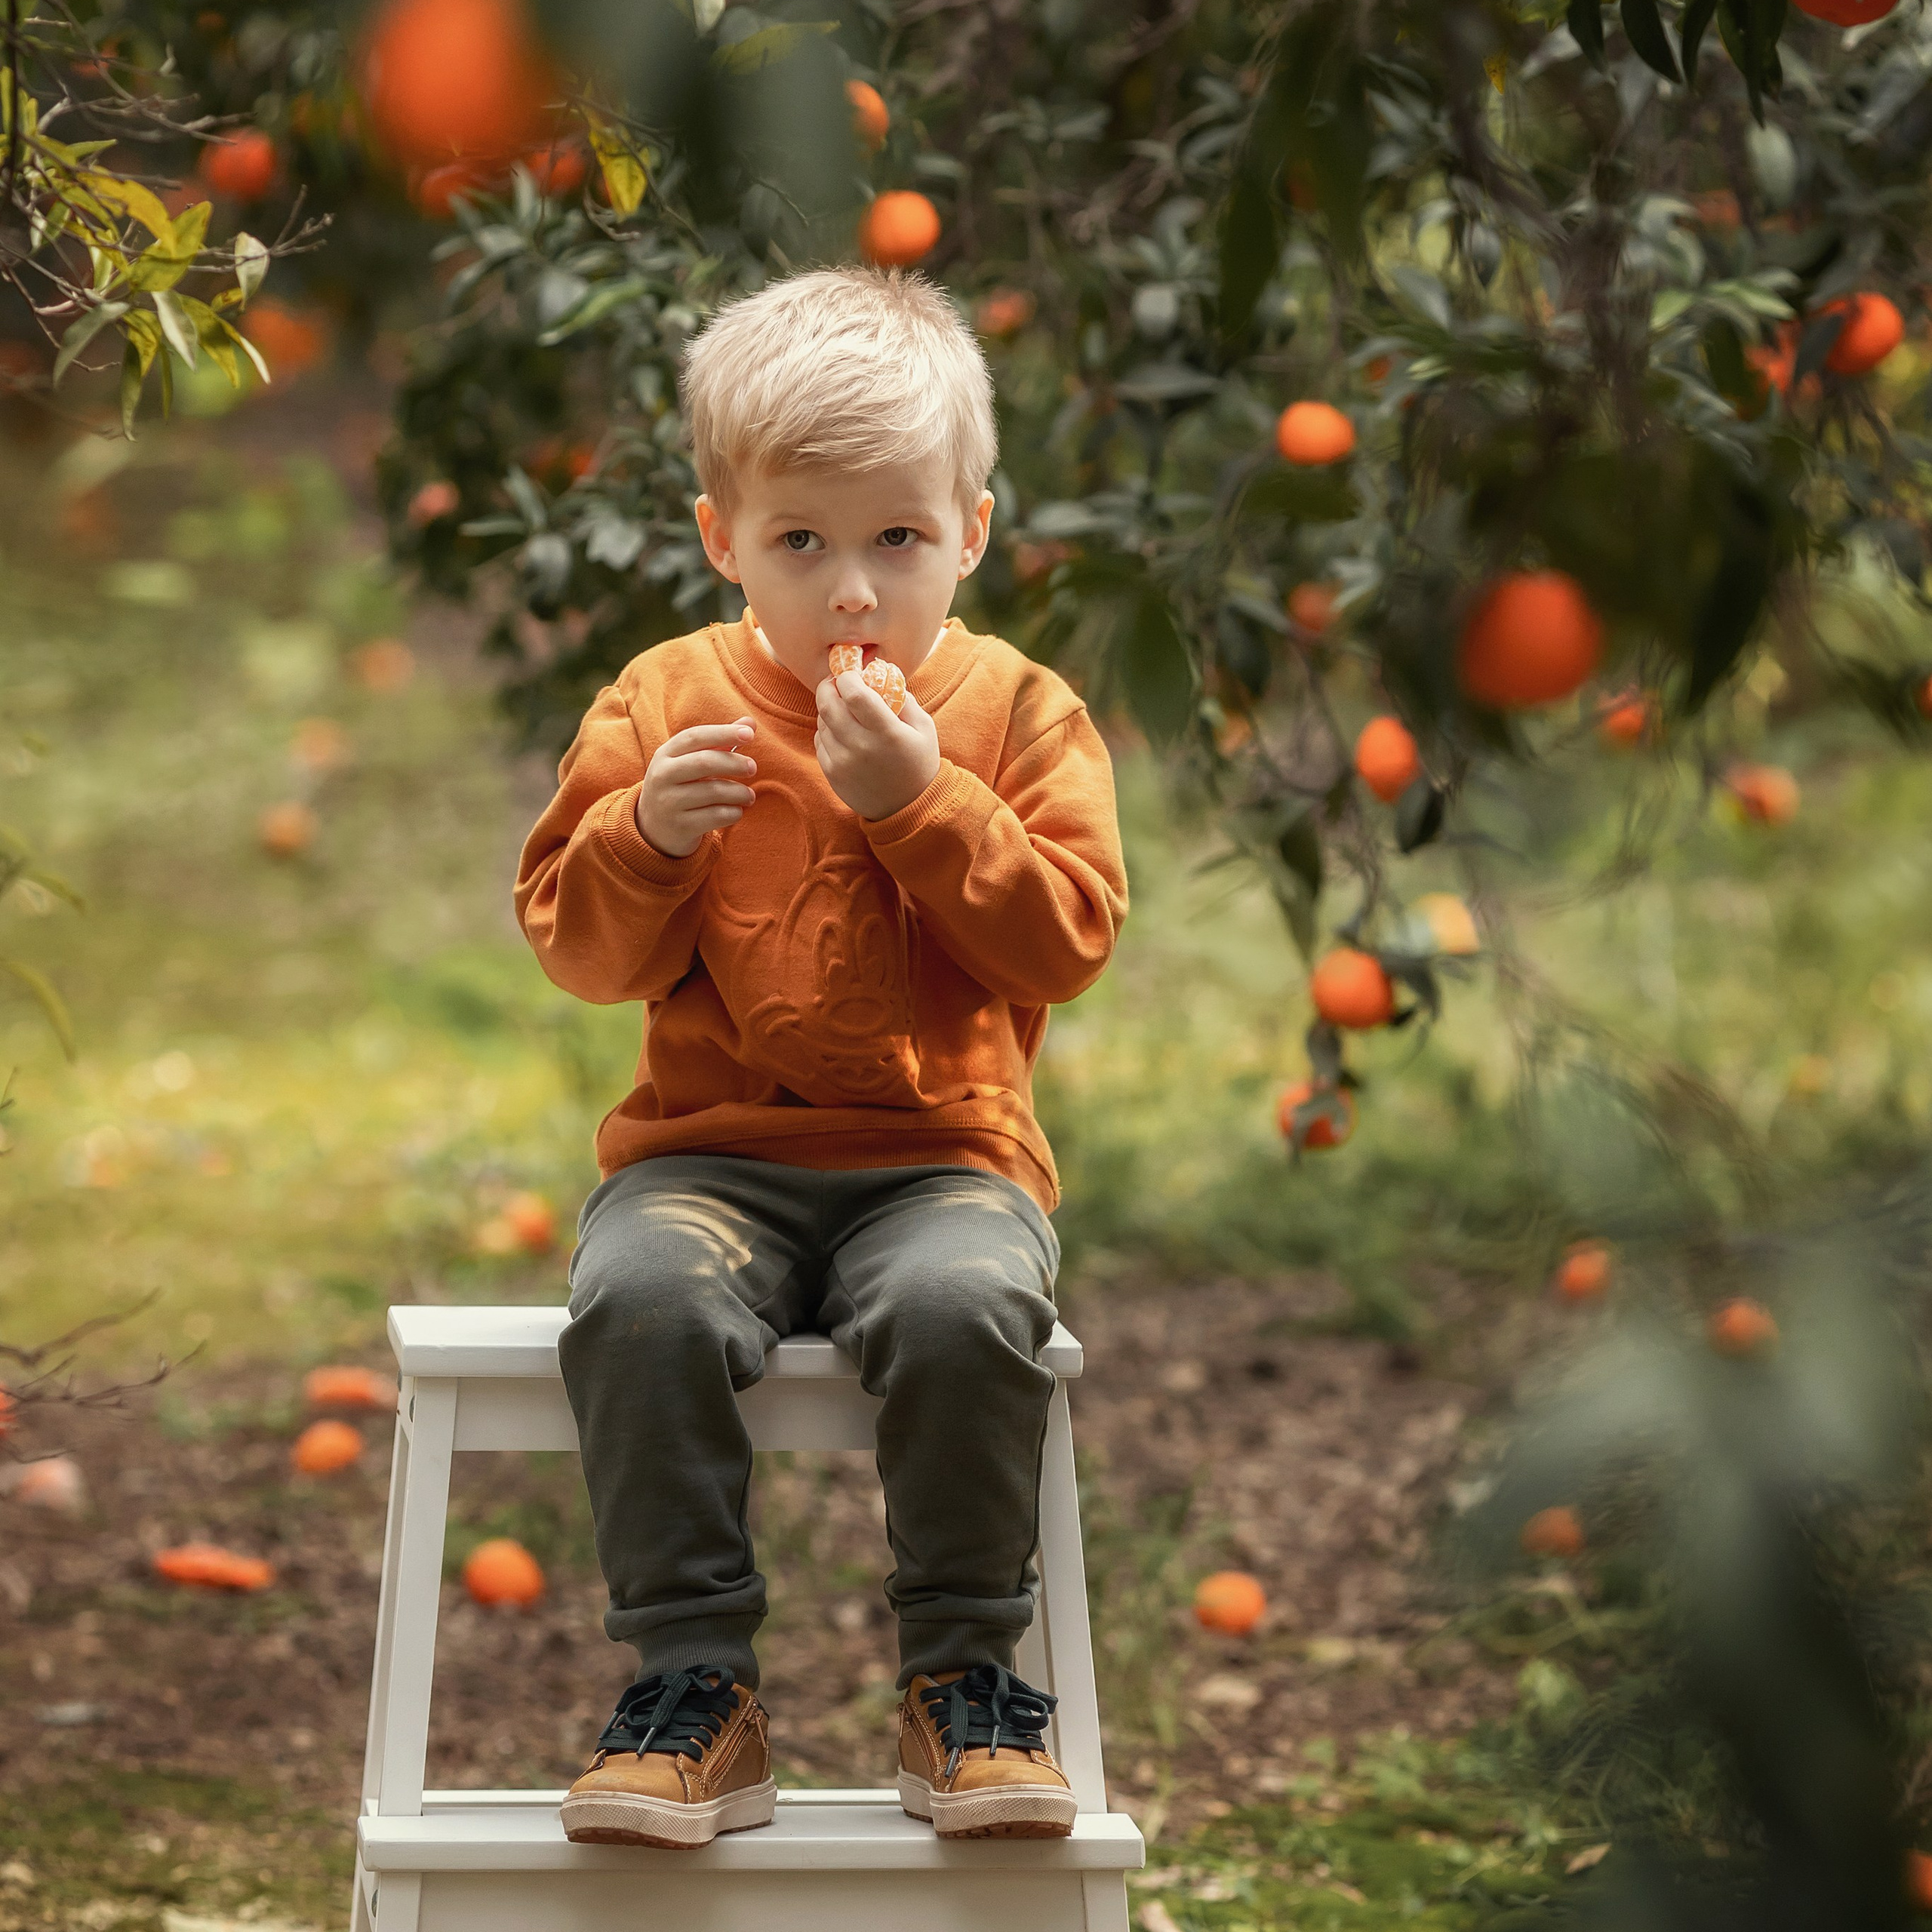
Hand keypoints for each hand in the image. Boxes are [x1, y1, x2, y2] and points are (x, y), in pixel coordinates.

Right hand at [635, 718, 756, 856]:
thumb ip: (719, 742)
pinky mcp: (681, 826)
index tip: (750, 734)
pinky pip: (716, 816)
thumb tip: (750, 722)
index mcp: (665, 754)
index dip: (724, 733)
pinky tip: (737, 811)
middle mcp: (662, 776)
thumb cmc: (681, 787)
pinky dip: (734, 812)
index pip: (695, 736)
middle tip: (753, 768)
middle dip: (734, 763)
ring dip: (739, 792)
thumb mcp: (691, 762)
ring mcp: (669, 802)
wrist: (654, 829)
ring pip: (714, 791)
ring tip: (749, 796)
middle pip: (704, 762)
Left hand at [815, 672, 939, 820]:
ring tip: (844, 711)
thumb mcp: (924, 728)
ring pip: (821, 721)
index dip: (848, 677)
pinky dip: (826, 731)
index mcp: (886, 732)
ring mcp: (843, 762)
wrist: (909, 809)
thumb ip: (903, 698)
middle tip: (836, 683)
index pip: (853, 692)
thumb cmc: (919, 763)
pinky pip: (819, 741)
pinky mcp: (832, 774)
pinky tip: (842, 733)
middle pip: (828, 704)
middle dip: (828, 686)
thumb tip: (880, 674)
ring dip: (828, 709)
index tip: (853, 675)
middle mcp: (861, 746)